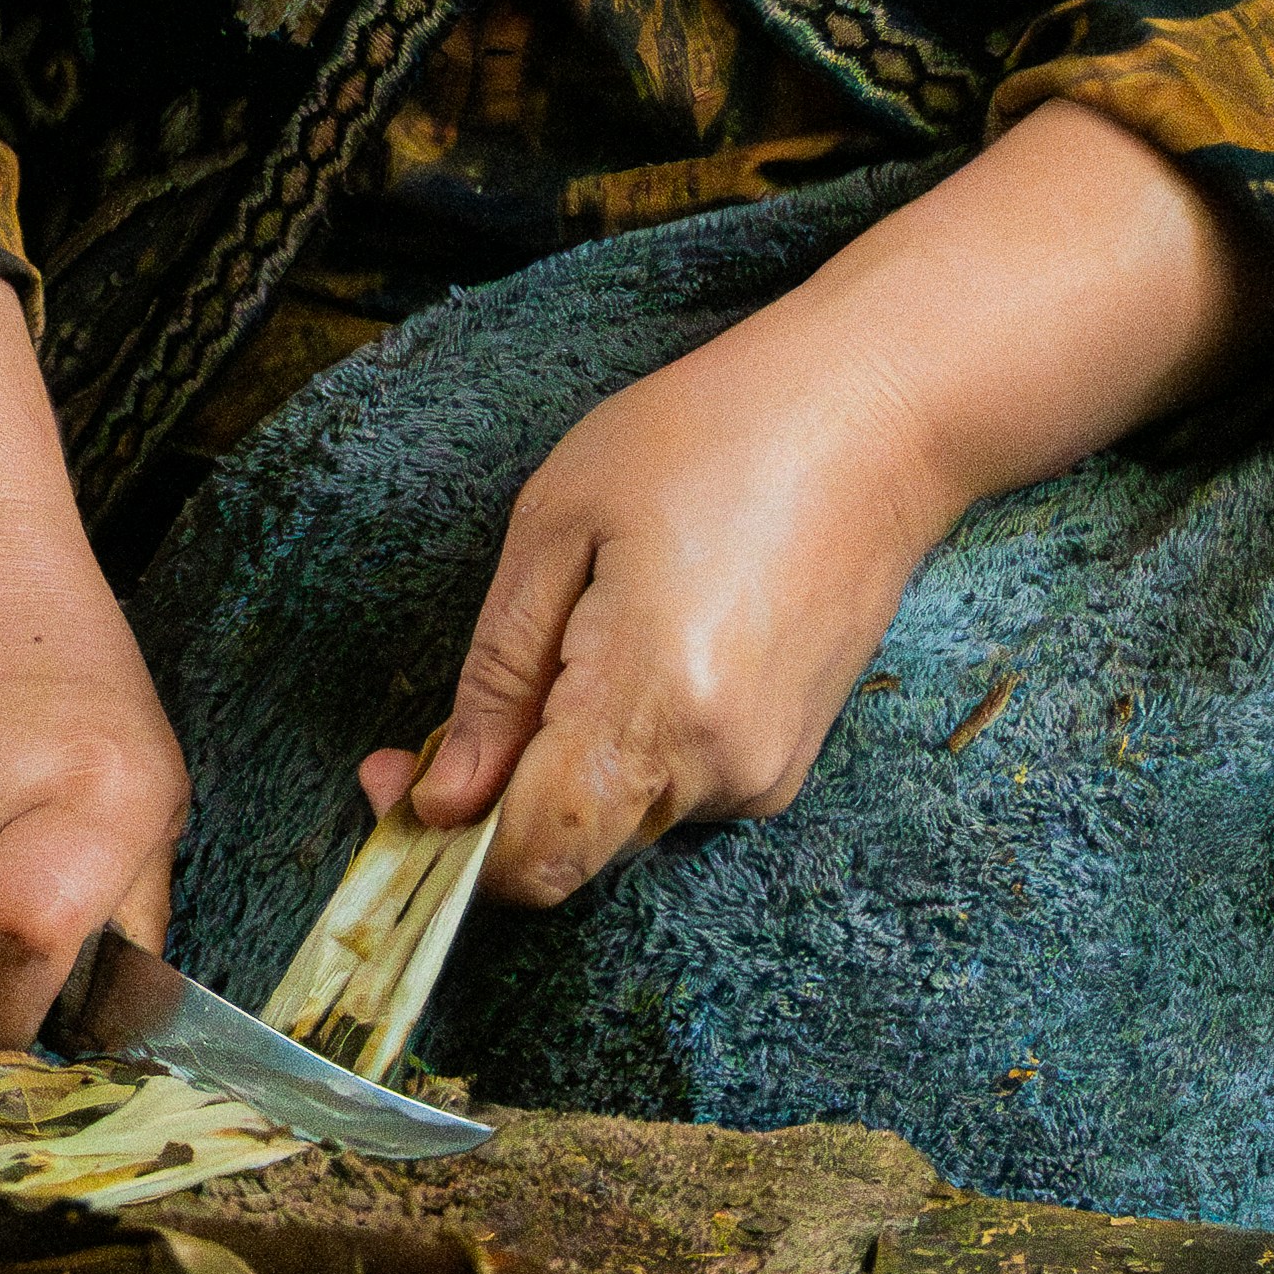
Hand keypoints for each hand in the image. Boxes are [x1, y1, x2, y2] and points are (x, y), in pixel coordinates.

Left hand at [361, 103, 1273, 907]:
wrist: (877, 415)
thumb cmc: (714, 436)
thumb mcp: (560, 522)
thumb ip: (495, 676)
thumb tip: (444, 796)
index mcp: (653, 705)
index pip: (531, 857)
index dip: (446, 839)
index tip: (396, 776)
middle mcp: (719, 767)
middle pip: (570, 846)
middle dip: (499, 793)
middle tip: (465, 701)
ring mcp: (766, 773)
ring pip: (621, 819)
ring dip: (569, 763)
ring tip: (584, 628)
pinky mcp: (790, 760)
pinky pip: (676, 788)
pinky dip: (631, 745)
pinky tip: (644, 641)